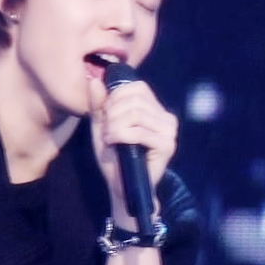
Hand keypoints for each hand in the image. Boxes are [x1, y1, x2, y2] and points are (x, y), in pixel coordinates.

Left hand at [87, 76, 177, 227]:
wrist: (120, 184)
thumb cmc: (112, 154)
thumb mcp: (101, 124)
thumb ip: (99, 103)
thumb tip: (94, 80)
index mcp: (154, 109)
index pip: (137, 87)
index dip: (115, 97)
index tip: (106, 114)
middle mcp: (166, 117)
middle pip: (134, 100)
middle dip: (112, 113)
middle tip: (106, 130)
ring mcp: (169, 131)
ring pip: (135, 114)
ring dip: (114, 126)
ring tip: (110, 138)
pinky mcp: (167, 145)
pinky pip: (138, 131)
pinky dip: (119, 135)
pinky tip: (113, 142)